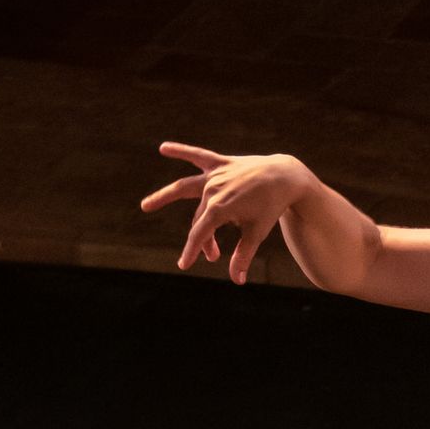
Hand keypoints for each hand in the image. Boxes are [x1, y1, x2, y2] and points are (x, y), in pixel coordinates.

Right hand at [139, 143, 305, 283]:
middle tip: (213, 257)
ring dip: (165, 197)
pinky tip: (164, 148)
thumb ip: (243, 255)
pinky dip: (181, 151)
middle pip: (199, 219)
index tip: (184, 265)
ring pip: (186, 189)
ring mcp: (215, 175)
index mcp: (220, 207)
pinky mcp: (220, 163)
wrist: (284, 177)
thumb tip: (237, 281)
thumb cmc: (270, 207)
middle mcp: (213, 189)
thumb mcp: (256, 232)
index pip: (199, 233)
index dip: (191, 250)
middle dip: (205, 240)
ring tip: (145, 207)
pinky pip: (197, 156)